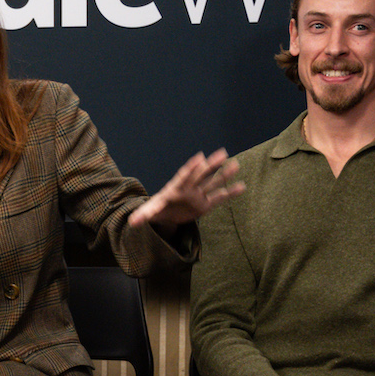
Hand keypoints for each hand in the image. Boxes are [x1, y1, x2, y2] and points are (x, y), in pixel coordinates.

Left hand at [128, 149, 243, 229]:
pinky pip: (219, 198)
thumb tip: (133, 222)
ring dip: (224, 175)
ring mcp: (198, 196)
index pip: (184, 177)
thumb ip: (142, 216)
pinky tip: (241, 186)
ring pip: (212, 183)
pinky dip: (229, 193)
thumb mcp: (149, 213)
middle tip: (222, 153)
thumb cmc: (156, 210)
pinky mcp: (204, 205)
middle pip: (201, 175)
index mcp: (175, 188)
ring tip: (236, 165)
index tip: (199, 158)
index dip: (191, 168)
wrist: (164, 215)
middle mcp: (189, 189)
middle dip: (211, 165)